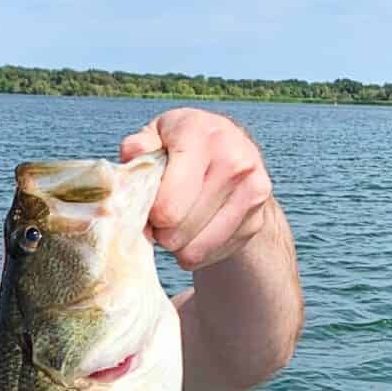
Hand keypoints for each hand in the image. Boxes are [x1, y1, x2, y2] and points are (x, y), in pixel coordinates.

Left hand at [120, 108, 272, 270]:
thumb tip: (133, 153)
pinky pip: (211, 255)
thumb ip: (138, 147)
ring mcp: (252, 189)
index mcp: (200, 135)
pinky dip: (196, 252)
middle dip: (161, 232)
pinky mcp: (258, 218)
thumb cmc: (179, 147)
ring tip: (176, 225)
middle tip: (160, 220)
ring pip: (195, 249)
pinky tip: (195, 231)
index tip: (148, 209)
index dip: (150, 216)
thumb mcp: (155, 137)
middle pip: (178, 231)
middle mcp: (233, 158)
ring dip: (177, 246)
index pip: (168, 205)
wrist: (231, 152)